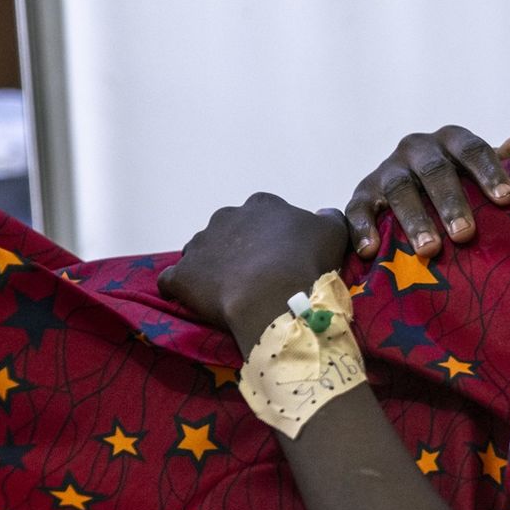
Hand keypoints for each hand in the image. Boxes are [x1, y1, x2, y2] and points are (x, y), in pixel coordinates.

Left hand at [158, 193, 347, 352]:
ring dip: (212, 270)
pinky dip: (183, 290)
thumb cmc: (307, 262)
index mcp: (261, 206)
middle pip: (229, 233)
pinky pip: (175, 282)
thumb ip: (329, 217)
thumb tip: (322, 213)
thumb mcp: (334, 232)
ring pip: (202, 255)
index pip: (263, 217)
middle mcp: (225, 217)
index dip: (273, 238)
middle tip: (258, 278)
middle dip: (239, 251)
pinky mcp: (182, 276)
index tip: (282, 259)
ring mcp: (199, 246)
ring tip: (231, 294)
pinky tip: (198, 303)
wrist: (275, 296)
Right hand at [345, 125, 509, 257]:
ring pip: (398, 190)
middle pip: (433, 170)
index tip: (507, 199)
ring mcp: (385, 173)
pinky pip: (358, 210)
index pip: (471, 148)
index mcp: (450, 142)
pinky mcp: (360, 198)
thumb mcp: (484, 174)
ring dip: (414, 219)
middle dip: (450, 201)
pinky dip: (363, 229)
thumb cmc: (458, 189)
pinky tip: (371, 251)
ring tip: (430, 250)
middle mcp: (416, 150)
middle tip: (466, 234)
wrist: (404, 202)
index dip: (489, 171)